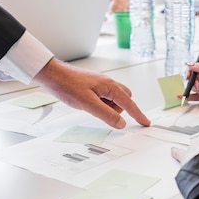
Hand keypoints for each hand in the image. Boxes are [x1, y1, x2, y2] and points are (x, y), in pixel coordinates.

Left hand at [34, 58, 150, 128]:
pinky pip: (103, 97)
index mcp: (110, 86)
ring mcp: (100, 84)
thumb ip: (106, 114)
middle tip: (104, 115)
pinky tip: (87, 104)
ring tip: (89, 107)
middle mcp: (108, 84)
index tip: (146, 123)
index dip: (138, 115)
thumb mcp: (88, 104)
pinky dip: (100, 104)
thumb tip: (121, 123)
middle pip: (124, 100)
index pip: (129, 103)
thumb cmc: (68, 85)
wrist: (52, 74)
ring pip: (113, 99)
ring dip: (107, 107)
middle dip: (119, 110)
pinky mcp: (93, 87)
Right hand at [180, 61, 198, 106]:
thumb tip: (190, 64)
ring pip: (194, 87)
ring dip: (193, 88)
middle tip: (198, 85)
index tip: (189, 76)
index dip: (189, 72)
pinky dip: (189, 96)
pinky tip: (184, 97)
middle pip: (193, 78)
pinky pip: (196, 96)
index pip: (194, 68)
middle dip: (192, 82)